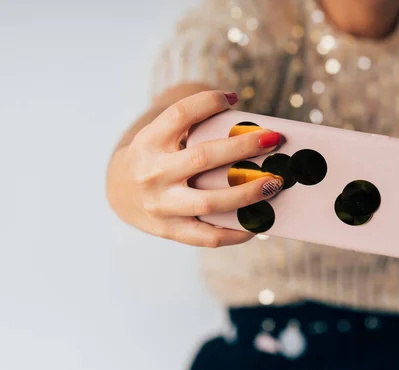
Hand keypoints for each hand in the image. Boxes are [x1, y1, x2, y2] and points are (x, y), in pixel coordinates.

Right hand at [106, 90, 282, 246]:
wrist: (119, 194)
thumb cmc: (154, 158)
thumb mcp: (160, 136)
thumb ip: (191, 127)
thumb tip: (246, 127)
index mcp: (150, 142)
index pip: (180, 114)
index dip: (208, 102)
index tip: (233, 98)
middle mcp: (153, 173)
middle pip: (203, 157)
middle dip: (243, 147)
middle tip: (273, 140)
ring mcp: (161, 205)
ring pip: (211, 201)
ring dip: (247, 193)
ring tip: (274, 183)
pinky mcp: (170, 230)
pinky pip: (209, 236)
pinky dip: (237, 231)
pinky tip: (258, 223)